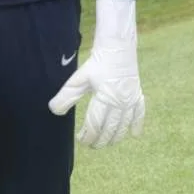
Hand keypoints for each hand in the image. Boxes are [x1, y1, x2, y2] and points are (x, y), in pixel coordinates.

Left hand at [48, 0, 144, 147]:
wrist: (118, 47)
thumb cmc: (97, 63)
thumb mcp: (78, 79)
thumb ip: (66, 96)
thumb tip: (54, 110)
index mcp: (104, 98)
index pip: (95, 124)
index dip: (88, 135)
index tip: (80, 139)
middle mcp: (120, 102)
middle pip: (110, 129)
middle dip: (101, 140)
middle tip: (92, 145)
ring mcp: (131, 100)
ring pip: (124, 125)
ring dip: (116, 137)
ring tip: (107, 143)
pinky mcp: (137, 95)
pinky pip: (140, 114)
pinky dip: (137, 125)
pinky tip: (134, 135)